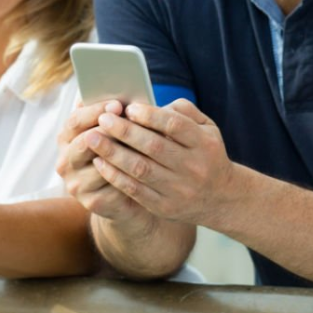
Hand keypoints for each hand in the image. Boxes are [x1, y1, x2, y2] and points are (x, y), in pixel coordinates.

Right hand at [58, 99, 155, 225]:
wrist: (120, 195)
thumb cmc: (120, 151)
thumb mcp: (113, 130)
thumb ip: (112, 114)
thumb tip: (122, 97)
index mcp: (67, 138)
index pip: (75, 121)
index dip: (96, 111)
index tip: (118, 104)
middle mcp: (66, 161)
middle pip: (85, 142)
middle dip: (111, 130)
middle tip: (133, 121)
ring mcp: (76, 184)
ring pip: (102, 165)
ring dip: (126, 152)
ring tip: (149, 142)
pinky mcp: (92, 202)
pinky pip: (115, 185)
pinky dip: (133, 175)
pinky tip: (150, 166)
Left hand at [86, 100, 231, 225]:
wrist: (220, 199)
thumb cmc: (206, 154)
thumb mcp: (208, 129)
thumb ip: (183, 112)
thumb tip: (150, 105)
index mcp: (204, 144)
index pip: (175, 126)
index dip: (150, 116)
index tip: (129, 107)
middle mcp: (193, 167)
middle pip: (154, 147)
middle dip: (124, 132)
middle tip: (102, 119)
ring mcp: (178, 189)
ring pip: (140, 169)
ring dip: (113, 153)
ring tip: (92, 138)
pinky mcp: (163, 206)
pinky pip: (134, 190)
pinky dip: (114, 175)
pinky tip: (100, 162)